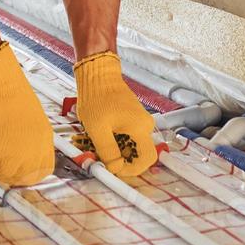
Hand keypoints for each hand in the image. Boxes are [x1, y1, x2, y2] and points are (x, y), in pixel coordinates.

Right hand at [0, 42, 54, 185]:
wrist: (0, 79)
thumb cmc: (11, 91)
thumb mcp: (30, 118)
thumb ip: (26, 137)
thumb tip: (13, 150)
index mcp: (44, 140)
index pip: (42, 170)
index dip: (27, 175)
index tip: (15, 174)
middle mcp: (33, 148)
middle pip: (18, 176)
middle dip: (1, 174)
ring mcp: (16, 150)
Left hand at [73, 52, 157, 176]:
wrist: (98, 75)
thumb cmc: (97, 98)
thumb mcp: (97, 129)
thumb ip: (108, 151)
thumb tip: (115, 169)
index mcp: (140, 128)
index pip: (148, 159)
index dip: (132, 170)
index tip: (115, 170)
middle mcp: (145, 125)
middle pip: (140, 153)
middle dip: (123, 160)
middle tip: (104, 158)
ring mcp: (140, 120)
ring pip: (133, 144)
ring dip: (119, 149)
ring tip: (100, 143)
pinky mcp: (134, 117)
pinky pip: (130, 135)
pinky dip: (118, 140)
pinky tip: (103, 134)